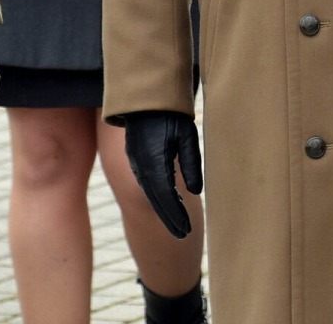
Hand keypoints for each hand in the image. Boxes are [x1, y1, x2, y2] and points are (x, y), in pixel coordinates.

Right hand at [121, 110, 204, 237]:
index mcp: (154, 162)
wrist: (145, 96)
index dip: (175, 215)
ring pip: (151, 193)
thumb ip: (190, 163)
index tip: (186, 230)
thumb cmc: (170, 113)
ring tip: (178, 225)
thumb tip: (195, 191)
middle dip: (169, 219)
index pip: (165, 197)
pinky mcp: (137, 159)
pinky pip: (148, 183)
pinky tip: (169, 202)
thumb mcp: (186, 135)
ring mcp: (137, 163)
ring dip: (163, 210)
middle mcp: (142, 167)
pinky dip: (158, 197)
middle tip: (183, 235)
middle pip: (156, 200)